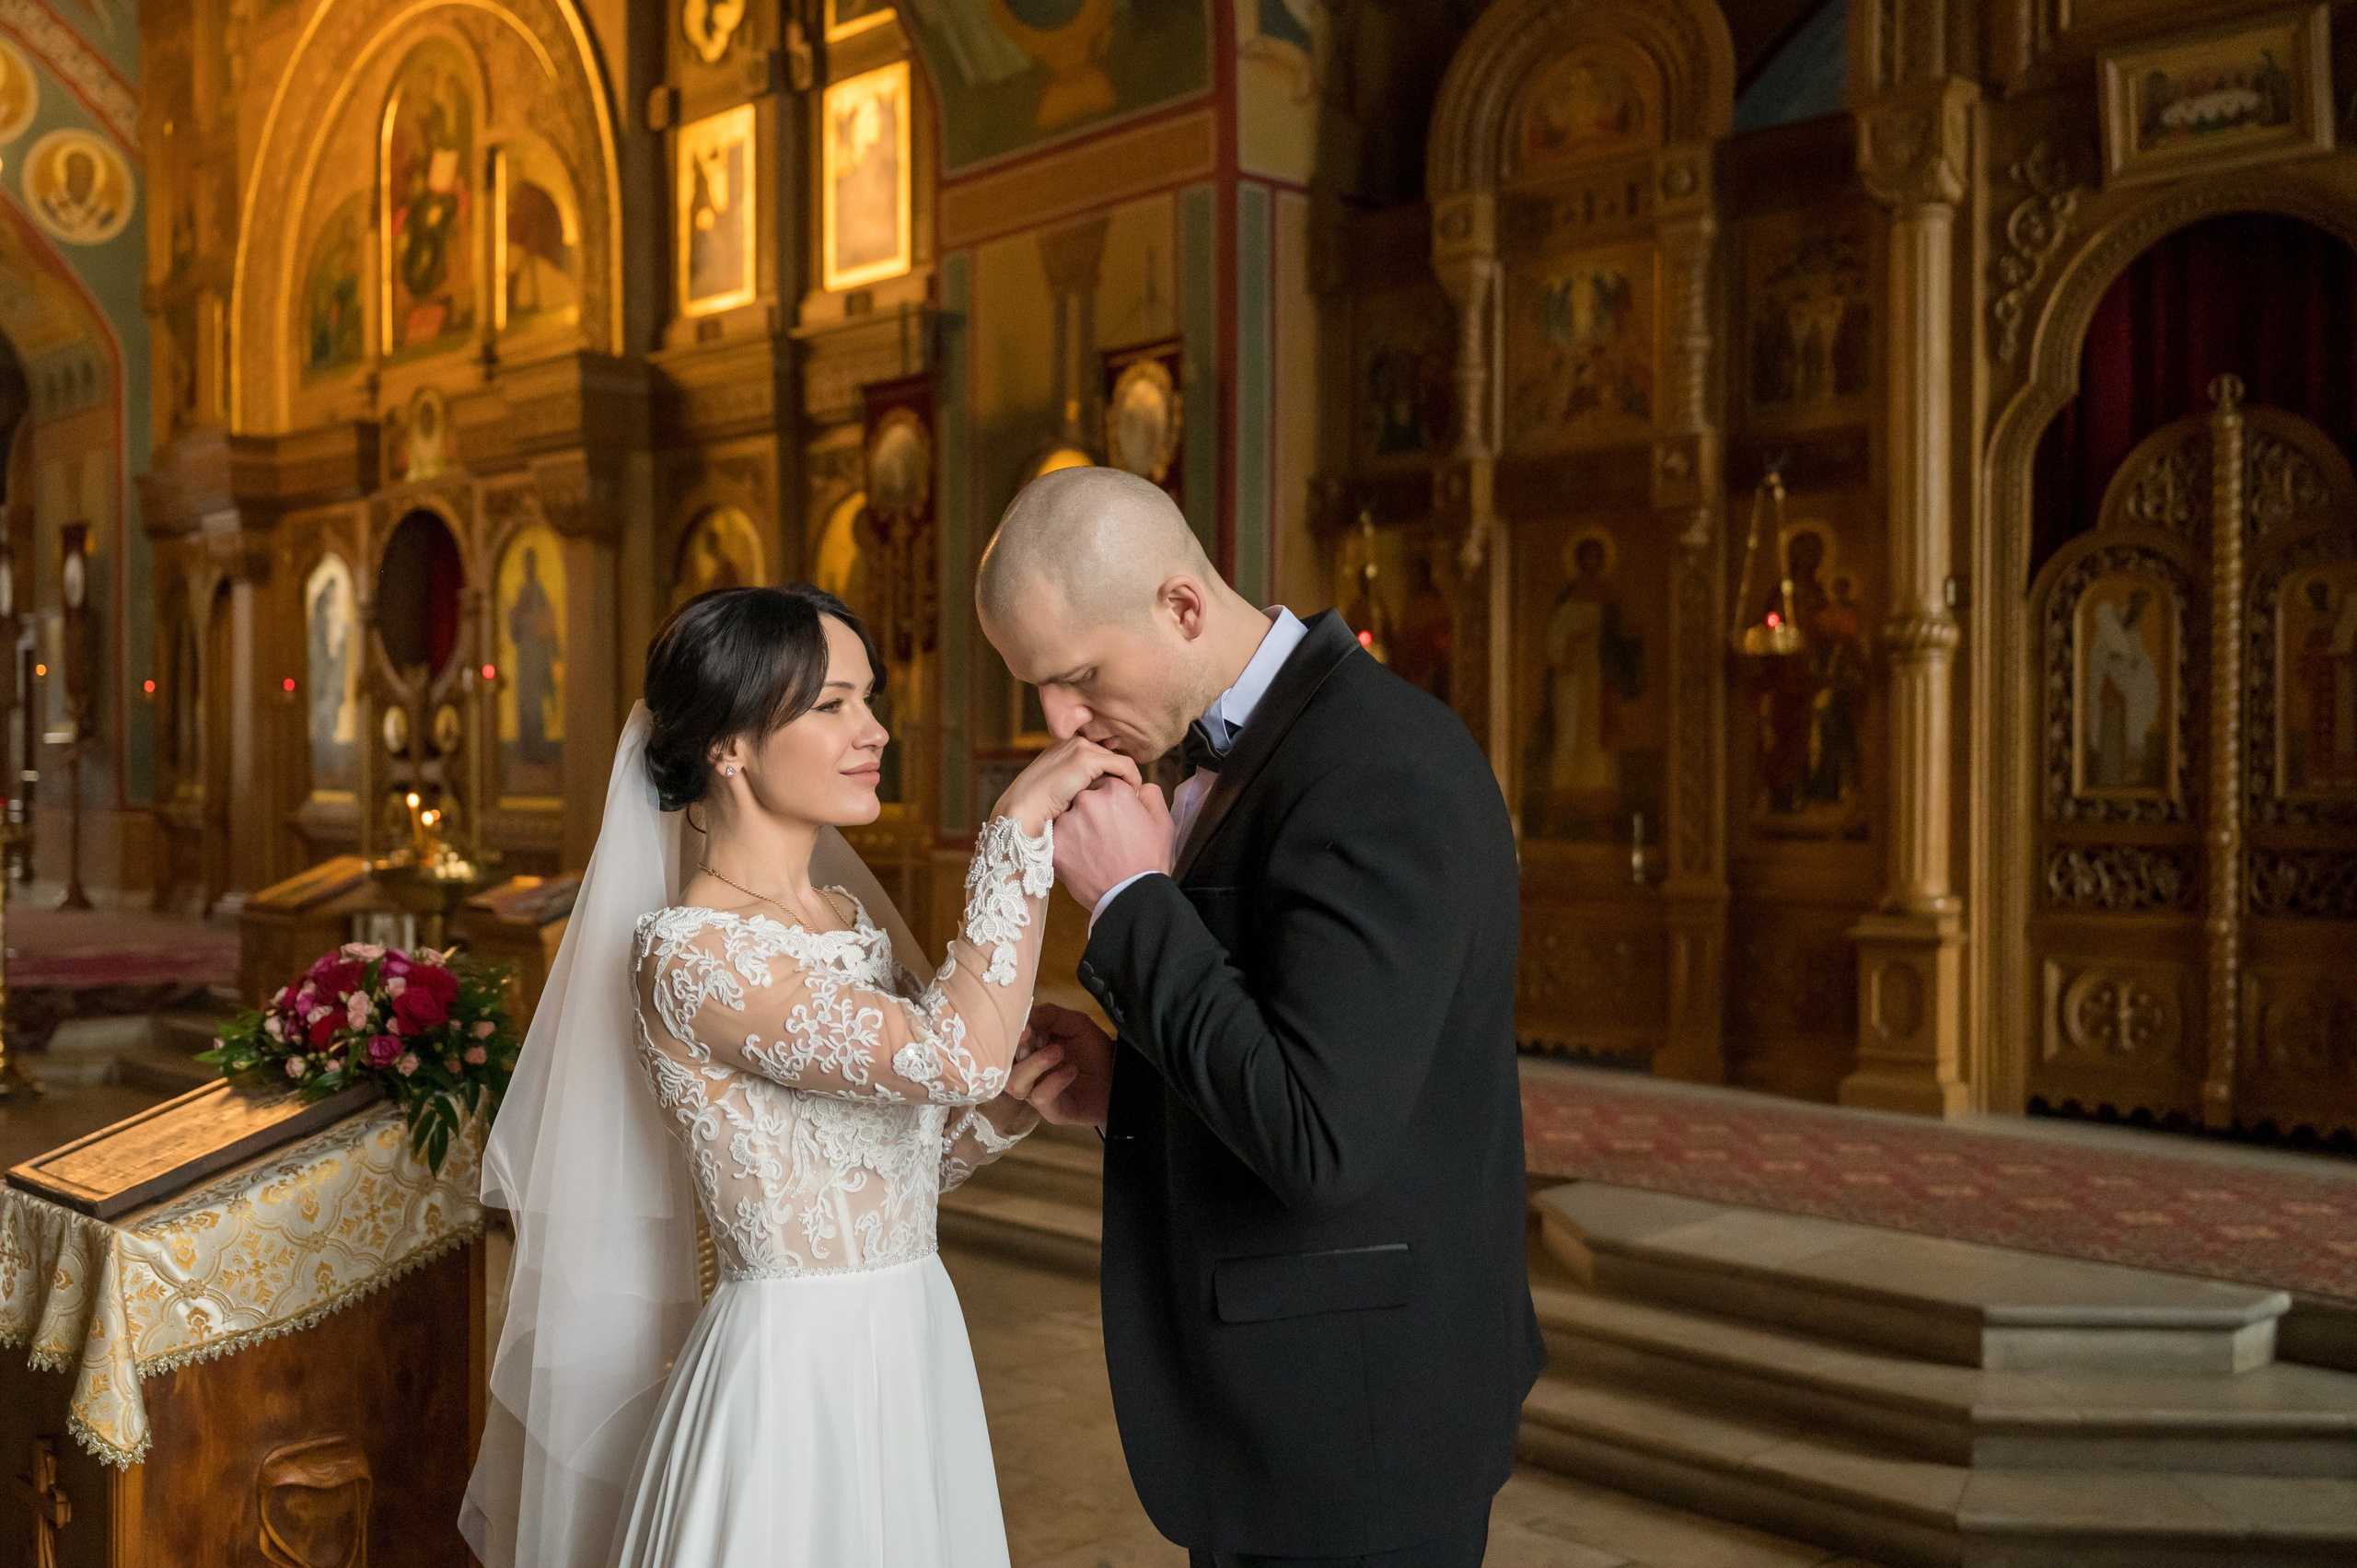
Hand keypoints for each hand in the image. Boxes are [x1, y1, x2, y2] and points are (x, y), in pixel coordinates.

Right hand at [993, 735, 1141, 835]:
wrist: (1022, 812)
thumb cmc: (1038, 811)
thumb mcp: (1060, 793)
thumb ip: (1078, 787)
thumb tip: (1102, 797)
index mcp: (1065, 748)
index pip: (1101, 757)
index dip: (1114, 776)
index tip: (1124, 797)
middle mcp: (1073, 742)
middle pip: (1112, 757)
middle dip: (1123, 778)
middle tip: (1133, 800)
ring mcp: (1079, 747)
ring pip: (1120, 761)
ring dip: (1129, 780)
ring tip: (1134, 801)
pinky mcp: (1086, 758)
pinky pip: (1124, 765)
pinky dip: (1133, 780)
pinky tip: (1133, 797)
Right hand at [1006, 1003, 1112, 1128]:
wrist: (1118, 1075)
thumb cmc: (1093, 1049)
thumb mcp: (1074, 1023)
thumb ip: (1049, 1015)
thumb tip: (1026, 1013)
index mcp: (1027, 1051)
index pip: (1005, 1044)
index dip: (1010, 1035)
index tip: (1024, 1026)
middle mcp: (1026, 1074)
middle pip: (1003, 1066)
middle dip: (1018, 1049)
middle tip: (1035, 1035)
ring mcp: (1036, 1094)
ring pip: (1015, 1085)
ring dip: (1035, 1064)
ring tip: (1058, 1052)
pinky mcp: (1052, 1111)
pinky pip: (1040, 1097)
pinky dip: (1054, 1080)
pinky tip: (1072, 1070)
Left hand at [1052, 778, 1173, 913]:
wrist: (1132, 895)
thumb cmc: (1148, 860)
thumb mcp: (1162, 822)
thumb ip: (1150, 794)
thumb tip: (1138, 786)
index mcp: (1114, 791)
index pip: (1105, 784)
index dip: (1111, 802)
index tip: (1116, 818)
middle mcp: (1088, 800)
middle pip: (1084, 798)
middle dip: (1092, 813)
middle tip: (1105, 837)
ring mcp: (1068, 822)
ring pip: (1068, 818)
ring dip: (1077, 830)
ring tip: (1093, 851)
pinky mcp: (1055, 845)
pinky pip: (1057, 840)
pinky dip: (1067, 848)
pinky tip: (1082, 860)